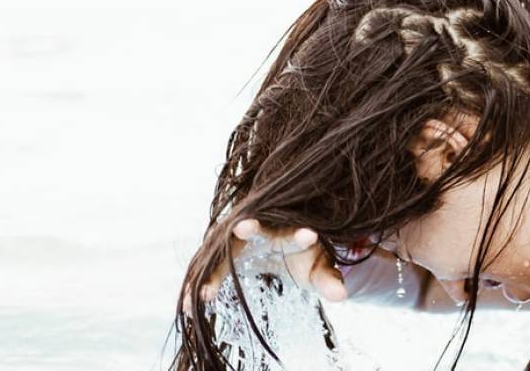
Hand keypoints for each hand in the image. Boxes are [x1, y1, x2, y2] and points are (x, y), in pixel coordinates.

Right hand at [181, 219, 347, 313]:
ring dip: (213, 269)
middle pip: (253, 225)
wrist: (279, 245)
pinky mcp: (222, 251)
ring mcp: (237, 239)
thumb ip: (329, 280)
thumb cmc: (303, 257)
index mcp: (287, 231)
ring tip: (203, 293)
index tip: (309, 237)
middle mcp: (260, 229)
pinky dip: (200, 284)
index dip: (300, 235)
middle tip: (242, 227)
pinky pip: (209, 266)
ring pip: (224, 249)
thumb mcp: (319, 270)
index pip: (294, 231)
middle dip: (249, 227)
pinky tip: (188, 304)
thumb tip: (341, 295)